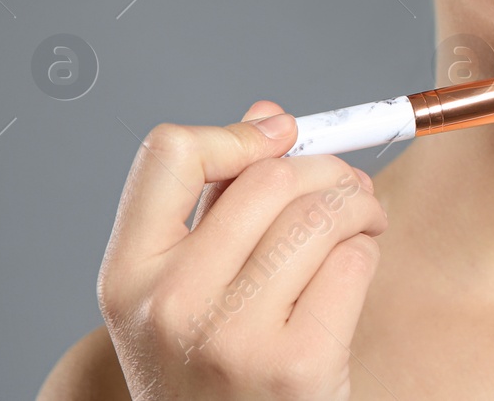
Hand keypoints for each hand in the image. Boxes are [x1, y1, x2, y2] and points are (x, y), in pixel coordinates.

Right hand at [97, 100, 387, 399]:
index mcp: (127, 275)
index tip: (282, 138)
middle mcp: (169, 304)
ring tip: (361, 222)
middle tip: (347, 188)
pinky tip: (352, 275)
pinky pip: (354, 263)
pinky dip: (366, 255)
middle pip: (270, 178)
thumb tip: (267, 118)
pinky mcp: (296, 366)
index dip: (236, 133)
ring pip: (321, 215)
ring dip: (358, 207)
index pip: (168, 154)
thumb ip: (216, 204)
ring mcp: (232, 338)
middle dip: (326, 169)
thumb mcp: (183, 292)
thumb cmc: (209, 374)